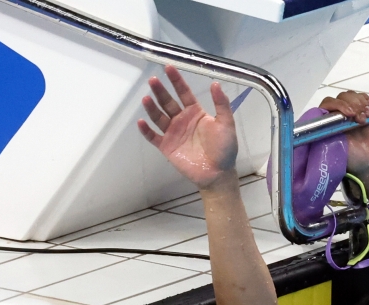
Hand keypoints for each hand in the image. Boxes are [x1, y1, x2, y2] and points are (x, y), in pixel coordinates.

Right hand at [138, 66, 237, 190]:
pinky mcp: (166, 147)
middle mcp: (182, 120)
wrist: (218, 173)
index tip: (168, 67)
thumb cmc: (224, 149)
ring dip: (152, 108)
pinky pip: (153, 137)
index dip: (176, 80)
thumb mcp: (226, 124)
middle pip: (168, 102)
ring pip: (158, 117)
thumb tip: (215, 83)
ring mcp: (173, 133)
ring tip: (146, 98)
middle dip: (160, 91)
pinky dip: (146, 130)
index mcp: (195, 112)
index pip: (184, 92)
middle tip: (153, 80)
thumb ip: (221, 104)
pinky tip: (141, 122)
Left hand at [319, 91, 368, 177]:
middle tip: (360, 118)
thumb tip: (324, 123)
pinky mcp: (359, 112)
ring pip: (349, 96)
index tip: (350, 113)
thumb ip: (329, 136)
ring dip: (359, 103)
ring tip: (367, 116)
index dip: (338, 105)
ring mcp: (347, 114)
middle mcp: (335, 118)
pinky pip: (360, 98)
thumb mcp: (337, 150)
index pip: (327, 105)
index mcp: (326, 125)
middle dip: (352, 104)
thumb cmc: (353, 160)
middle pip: (339, 98)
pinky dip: (365, 100)